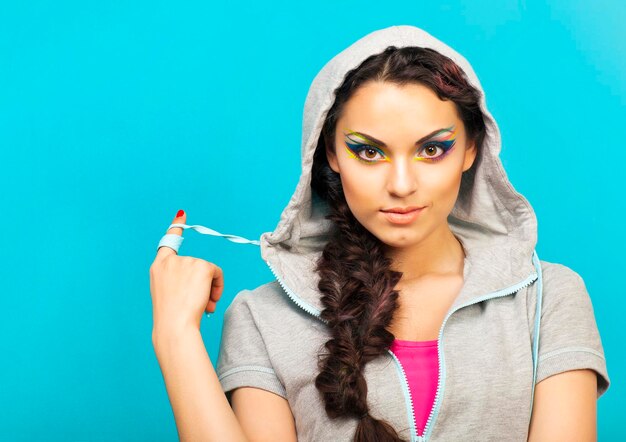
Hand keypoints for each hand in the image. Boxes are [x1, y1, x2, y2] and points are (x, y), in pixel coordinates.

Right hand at [149, 210, 224, 333]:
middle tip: (198, 304)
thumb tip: (205, 281)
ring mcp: (186, 262)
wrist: (174, 326)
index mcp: (158, 268)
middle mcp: (170, 261)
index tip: (181, 214)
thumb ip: (180, 282)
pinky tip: (209, 301)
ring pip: (208, 272)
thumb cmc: (172, 318)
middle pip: (196, 266)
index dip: (175, 227)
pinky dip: (218, 287)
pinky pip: (217, 274)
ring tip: (202, 306)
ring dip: (209, 290)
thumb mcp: (169, 295)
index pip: (168, 242)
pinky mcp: (202, 266)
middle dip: (201, 285)